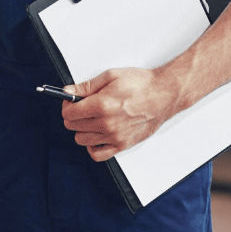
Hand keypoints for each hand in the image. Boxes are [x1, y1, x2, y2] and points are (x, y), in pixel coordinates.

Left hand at [61, 68, 181, 161]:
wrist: (164, 95)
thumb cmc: (141, 84)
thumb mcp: (110, 76)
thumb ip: (86, 86)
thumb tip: (67, 91)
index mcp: (102, 105)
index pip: (69, 113)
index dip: (67, 105)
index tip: (71, 101)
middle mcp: (107, 124)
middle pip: (73, 126)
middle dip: (73, 116)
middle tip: (81, 108)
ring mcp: (114, 137)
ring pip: (82, 140)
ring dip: (82, 130)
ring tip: (91, 119)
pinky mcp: (122, 145)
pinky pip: (98, 154)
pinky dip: (92, 147)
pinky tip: (96, 136)